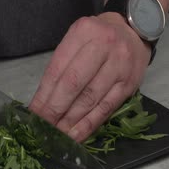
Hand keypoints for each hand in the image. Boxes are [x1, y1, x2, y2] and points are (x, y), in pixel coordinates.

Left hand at [28, 12, 151, 141]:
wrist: (134, 33)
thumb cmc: (98, 39)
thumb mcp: (77, 40)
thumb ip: (61, 65)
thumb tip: (42, 101)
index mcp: (83, 32)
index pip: (58, 69)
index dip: (44, 95)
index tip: (34, 113)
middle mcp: (103, 46)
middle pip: (73, 85)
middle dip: (55, 109)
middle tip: (43, 127)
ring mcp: (119, 66)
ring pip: (90, 99)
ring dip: (70, 121)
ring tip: (56, 135)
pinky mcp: (129, 85)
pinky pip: (106, 109)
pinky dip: (89, 125)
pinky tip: (76, 136)